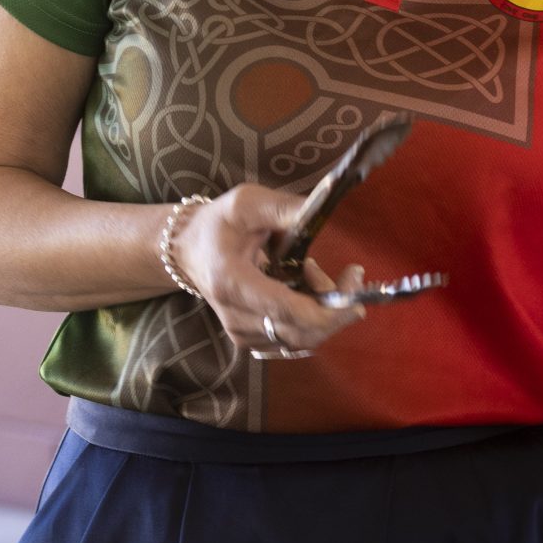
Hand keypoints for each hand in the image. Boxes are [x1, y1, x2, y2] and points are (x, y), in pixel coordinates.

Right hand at [175, 182, 366, 356]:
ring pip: (302, 338)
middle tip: (350, 274)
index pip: (286, 310)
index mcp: (232, 282)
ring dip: (324, 308)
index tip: (354, 280)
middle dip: (336, 307)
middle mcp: (235, 316)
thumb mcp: (247, 202)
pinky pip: (294, 338)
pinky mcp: (251, 339)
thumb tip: (322, 207)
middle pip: (301, 332)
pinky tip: (303, 286)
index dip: (328, 307)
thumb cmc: (219, 223)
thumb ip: (283, 207)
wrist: (189, 250)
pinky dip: (311, 316)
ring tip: (313, 271)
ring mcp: (242, 333)